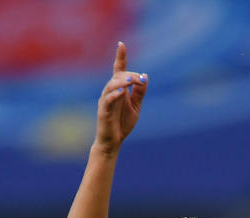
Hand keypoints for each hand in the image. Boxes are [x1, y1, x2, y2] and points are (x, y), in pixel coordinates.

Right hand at [94, 41, 147, 155]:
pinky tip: (122, 92)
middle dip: (129, 75)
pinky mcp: (103, 111)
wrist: (113, 141)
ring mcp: (106, 101)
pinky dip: (114, 95)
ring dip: (122, 82)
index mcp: (118, 89)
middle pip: (117, 77)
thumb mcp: (136, 106)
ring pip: (111, 86)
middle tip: (140, 79)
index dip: (120, 57)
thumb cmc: (123, 123)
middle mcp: (110, 92)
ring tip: (132, 80)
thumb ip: (140, 92)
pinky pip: (108, 100)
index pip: (119, 70)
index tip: (121, 44)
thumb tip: (145, 76)